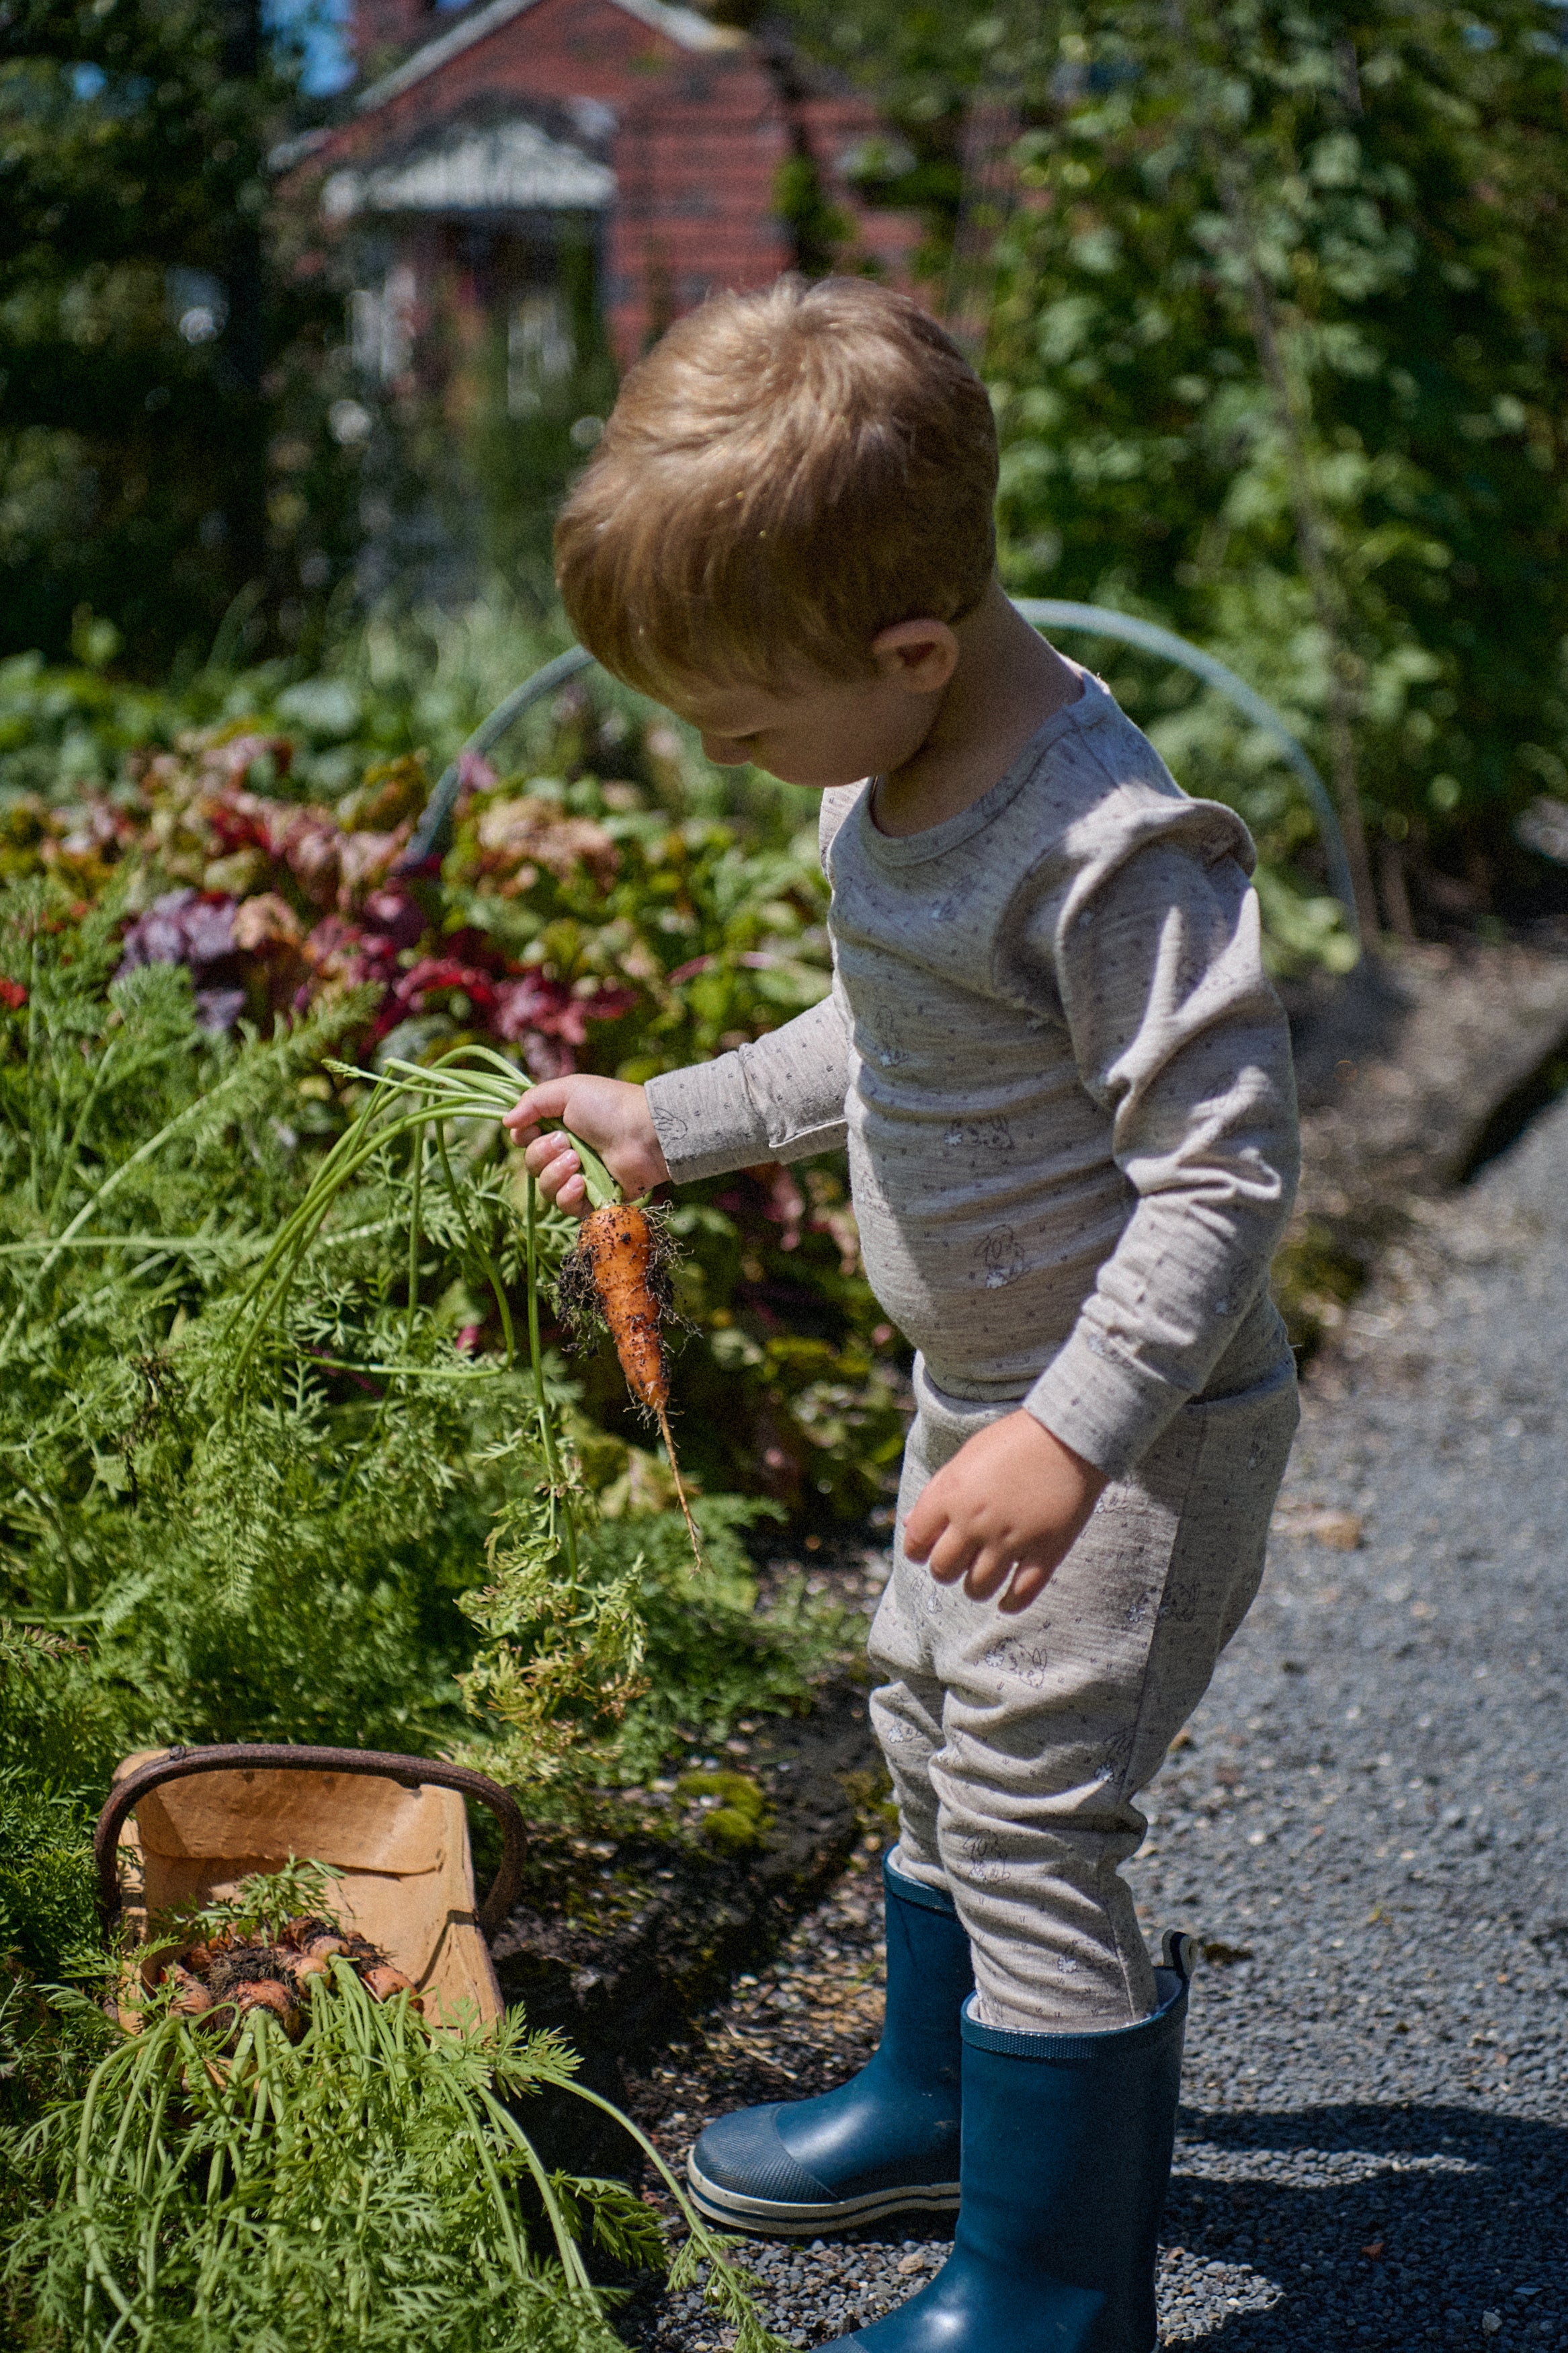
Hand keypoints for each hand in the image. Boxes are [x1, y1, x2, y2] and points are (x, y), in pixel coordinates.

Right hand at [501, 1076, 668, 1215]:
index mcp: (559, 1126)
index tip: (532, 1129)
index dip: (523, 1137)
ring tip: (577, 1161)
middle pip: (531, 1164)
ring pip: (545, 1188)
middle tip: (566, 1142)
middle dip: (542, 1154)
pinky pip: (565, 1207)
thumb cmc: (610, 1106)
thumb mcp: (568, 1090)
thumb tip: (505, 1122)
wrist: (647, 1133)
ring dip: (555, 1174)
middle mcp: (567, 1152)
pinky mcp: (593, 1199)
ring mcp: (580, 1177)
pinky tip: (582, 1182)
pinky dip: (568, 1195)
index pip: (524, 1140)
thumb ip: (532, 1101)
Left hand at [901, 1411, 1107, 1612]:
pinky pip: (1021, 1594)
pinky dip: (1010, 1603)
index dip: (918, 1550)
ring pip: (977, 1588)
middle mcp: (975, 1522)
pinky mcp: (1045, 1551)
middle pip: (943, 1570)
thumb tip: (908, 1525)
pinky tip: (1007, 1602)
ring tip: (983, 1577)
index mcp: (950, 1496)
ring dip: (976, 1587)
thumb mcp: (965, 1457)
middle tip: (959, 1562)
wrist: (1069, 1434)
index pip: (916, 1542)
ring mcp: (1011, 1540)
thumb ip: (936, 1492)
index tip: (927, 1551)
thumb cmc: (1013, 1440)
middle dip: (946, 1570)